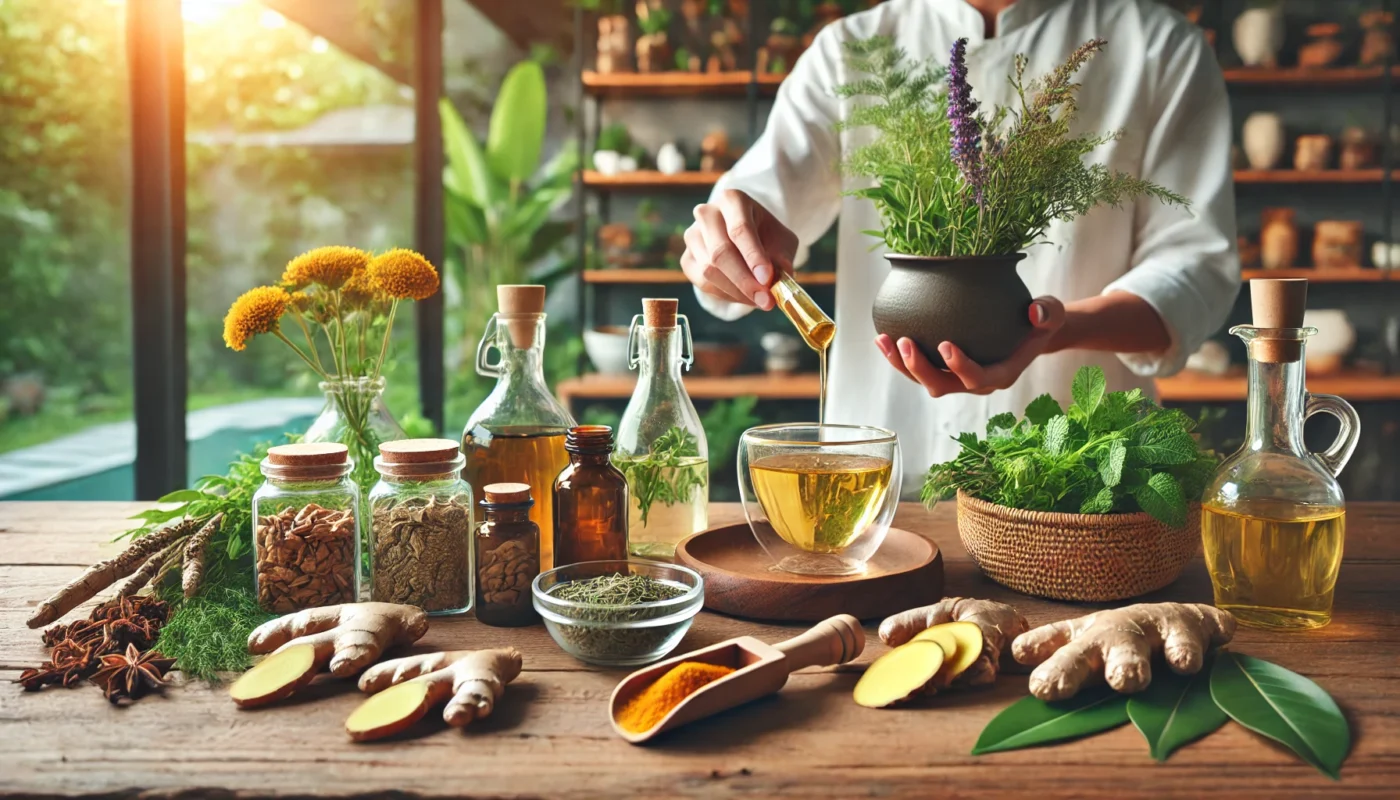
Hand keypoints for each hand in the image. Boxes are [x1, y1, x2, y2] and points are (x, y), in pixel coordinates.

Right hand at [680, 189, 798, 310]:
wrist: (746, 235)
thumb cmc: (765, 235)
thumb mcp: (782, 241)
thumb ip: (782, 259)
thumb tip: (778, 281)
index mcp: (732, 200)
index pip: (740, 229)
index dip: (753, 257)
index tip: (767, 279)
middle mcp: (707, 214)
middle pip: (720, 252)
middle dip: (745, 281)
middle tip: (765, 300)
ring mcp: (692, 236)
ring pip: (709, 271)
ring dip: (737, 292)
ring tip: (760, 300)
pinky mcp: (686, 259)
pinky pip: (702, 283)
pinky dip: (725, 295)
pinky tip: (744, 297)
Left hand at [874, 297, 1066, 396]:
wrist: (1030, 329)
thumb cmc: (1040, 321)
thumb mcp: (1052, 313)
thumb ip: (1048, 313)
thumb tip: (1035, 311)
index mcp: (1001, 374)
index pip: (979, 379)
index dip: (961, 368)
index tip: (946, 344)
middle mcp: (975, 382)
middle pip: (943, 386)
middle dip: (921, 369)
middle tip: (906, 342)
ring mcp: (957, 378)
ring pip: (924, 380)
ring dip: (902, 365)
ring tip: (884, 340)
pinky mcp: (944, 369)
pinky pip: (918, 368)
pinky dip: (899, 356)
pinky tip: (882, 337)